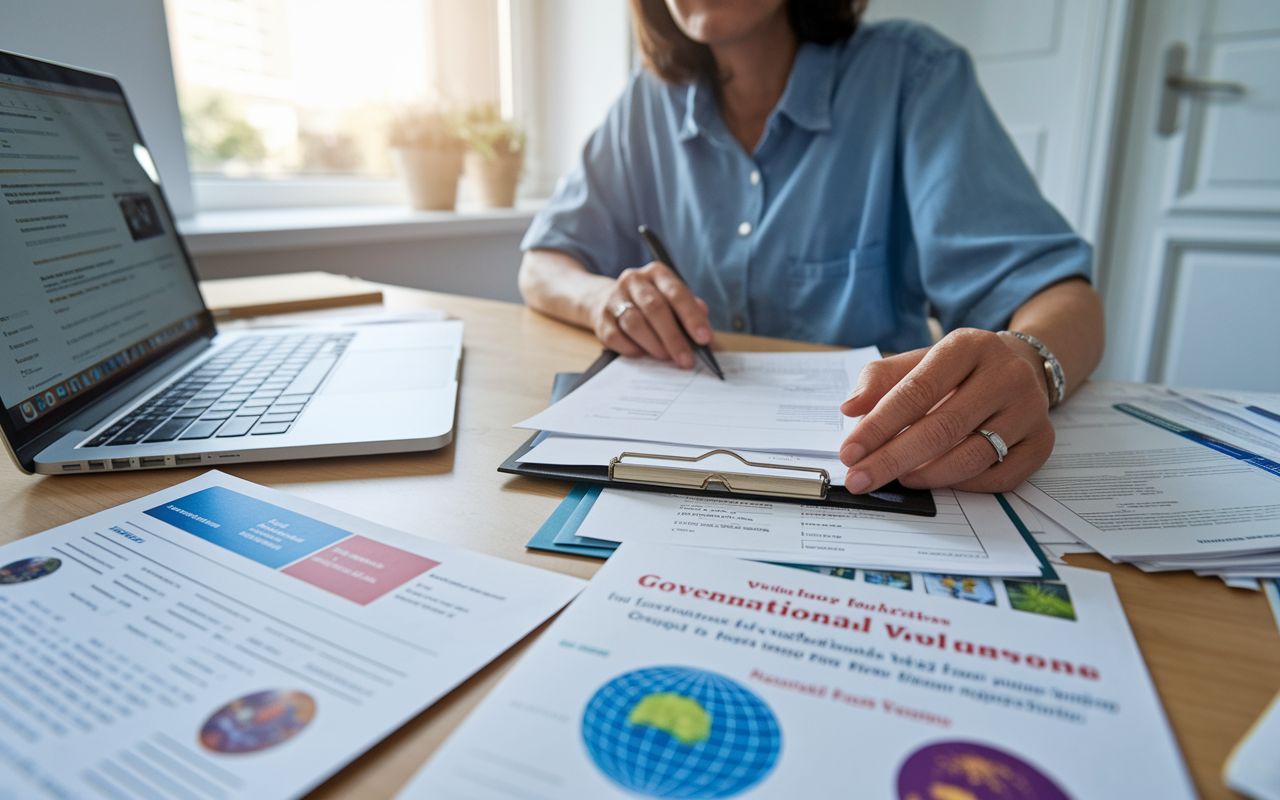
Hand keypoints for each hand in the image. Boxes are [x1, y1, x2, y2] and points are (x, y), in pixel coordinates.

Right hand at [590, 261, 712, 368]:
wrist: (605, 300)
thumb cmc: (649, 304)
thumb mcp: (672, 300)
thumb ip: (690, 310)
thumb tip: (704, 322)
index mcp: (657, 273)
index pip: (677, 293)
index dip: (692, 317)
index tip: (704, 338)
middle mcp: (634, 280)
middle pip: (655, 308)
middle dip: (673, 337)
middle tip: (686, 360)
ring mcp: (614, 298)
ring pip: (634, 323)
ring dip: (653, 344)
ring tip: (666, 357)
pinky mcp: (600, 318)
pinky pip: (616, 337)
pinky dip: (632, 349)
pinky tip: (643, 354)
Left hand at [838, 329, 1054, 493]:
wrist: (1017, 368)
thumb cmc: (954, 371)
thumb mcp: (915, 363)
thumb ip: (879, 381)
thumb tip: (851, 409)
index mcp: (969, 345)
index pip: (917, 391)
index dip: (879, 426)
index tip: (850, 452)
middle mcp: (1006, 374)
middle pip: (942, 428)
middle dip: (892, 459)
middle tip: (860, 478)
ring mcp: (1030, 408)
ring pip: (972, 456)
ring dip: (927, 476)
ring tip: (897, 479)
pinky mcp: (1043, 441)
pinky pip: (1000, 477)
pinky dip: (963, 485)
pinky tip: (937, 479)